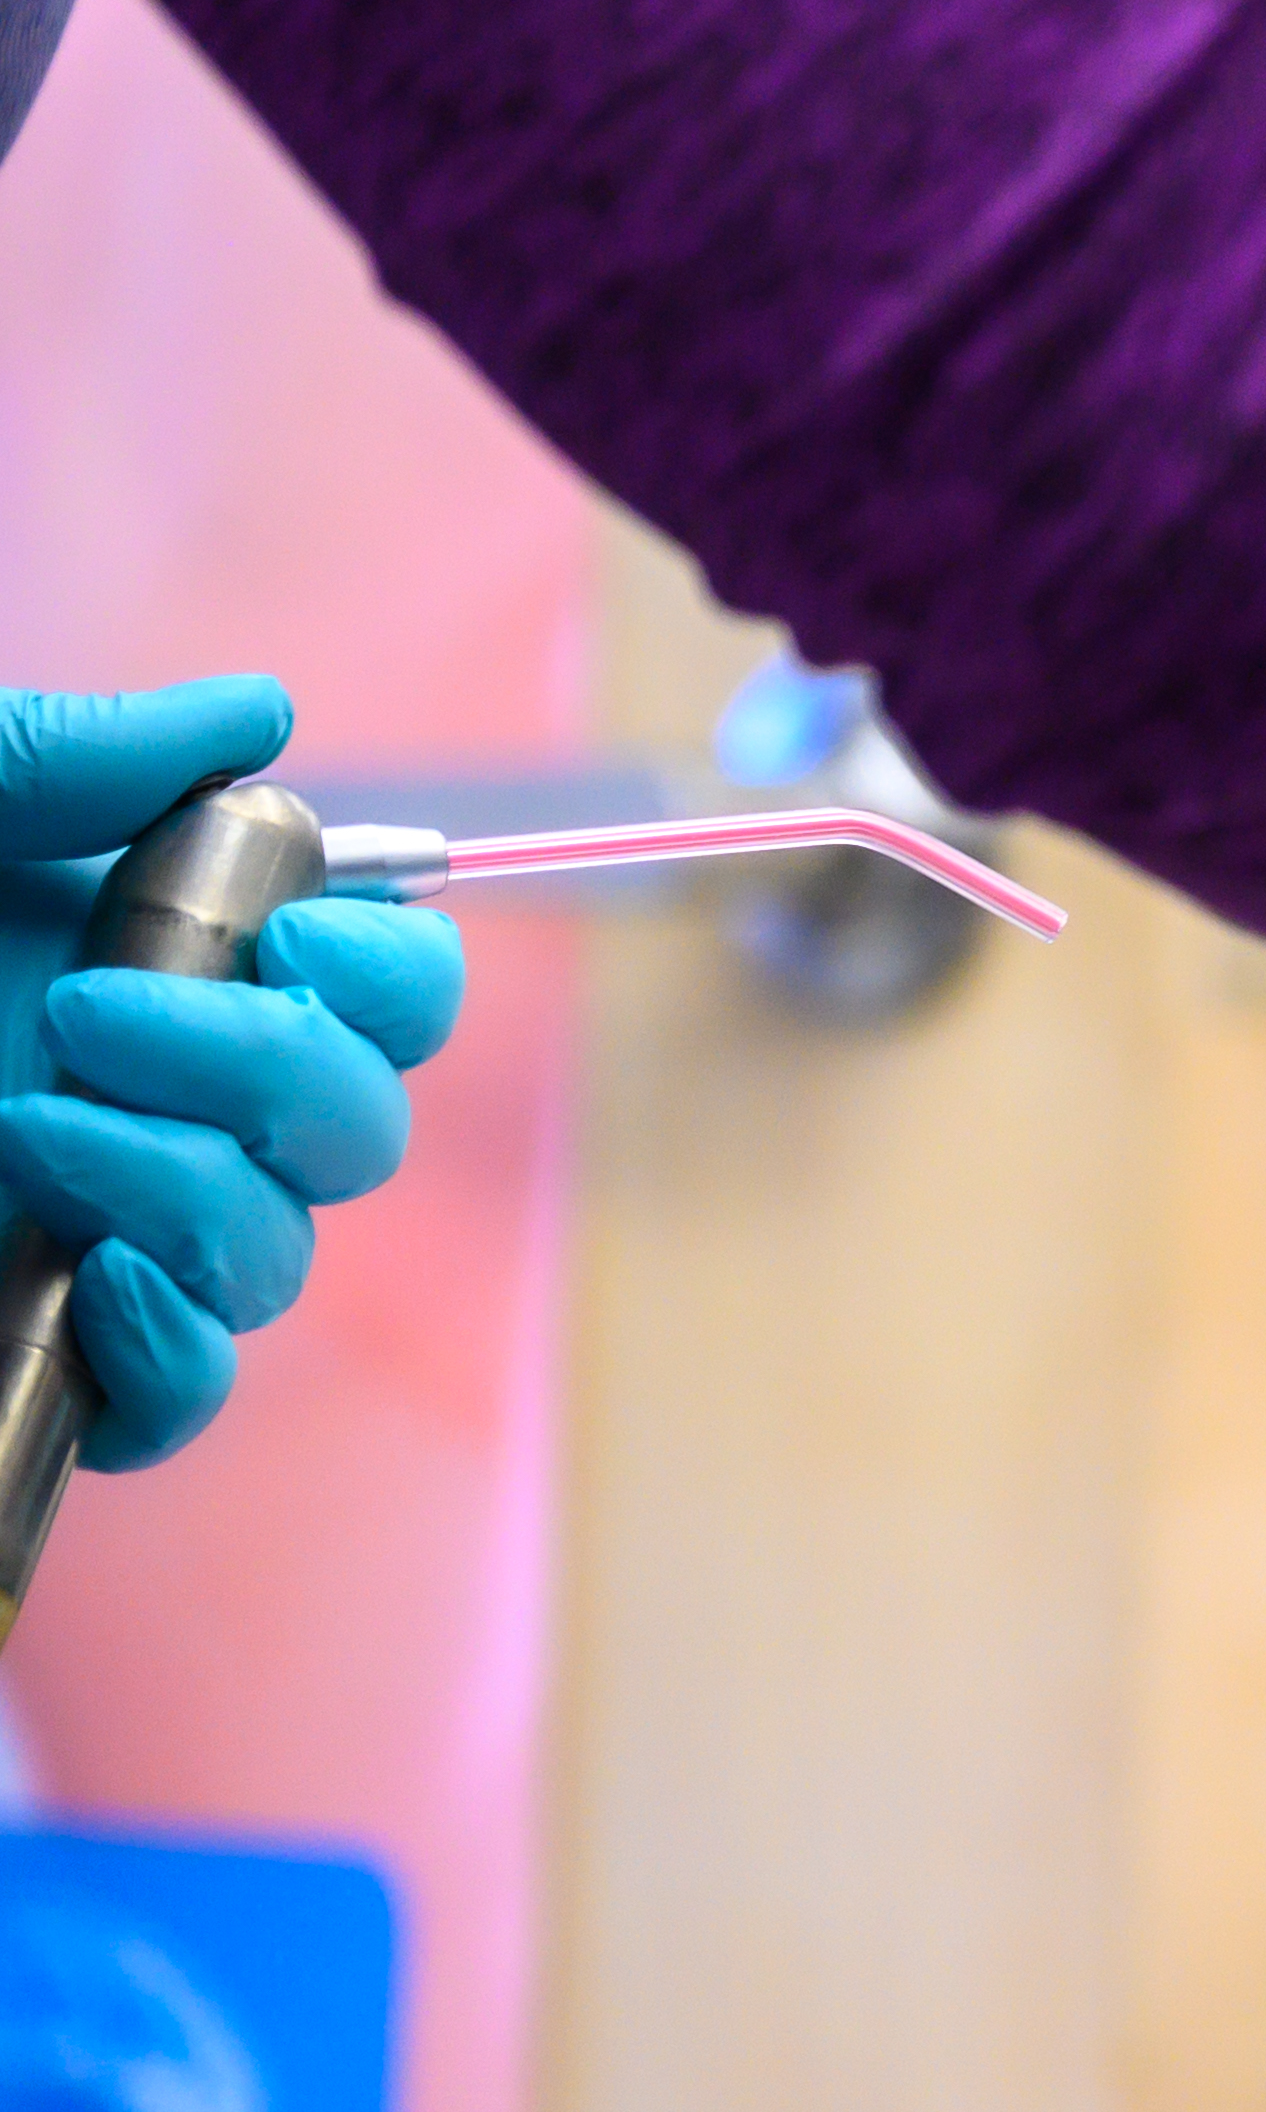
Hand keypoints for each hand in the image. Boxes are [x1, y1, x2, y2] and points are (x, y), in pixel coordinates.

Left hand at [0, 676, 462, 1471]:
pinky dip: (173, 1354)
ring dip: (194, 1189)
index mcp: (141, 965)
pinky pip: (177, 1398)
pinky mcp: (22, 1340)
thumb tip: (257, 712)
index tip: (286, 930)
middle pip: (355, 1130)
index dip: (384, 971)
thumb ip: (73, 755)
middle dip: (269, 1067)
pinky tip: (100, 1280)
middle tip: (87, 1011)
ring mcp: (84, 1231)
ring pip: (279, 1256)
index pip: (378, 990)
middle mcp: (141, 1103)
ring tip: (23, 1129)